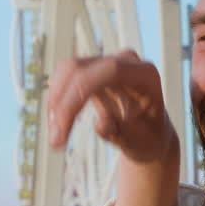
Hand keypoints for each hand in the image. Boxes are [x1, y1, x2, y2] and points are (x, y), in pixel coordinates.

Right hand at [46, 49, 174, 163]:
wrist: (147, 134)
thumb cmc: (148, 138)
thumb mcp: (142, 143)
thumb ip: (124, 134)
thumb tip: (101, 125)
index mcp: (145, 75)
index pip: (110, 70)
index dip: (81, 92)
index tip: (64, 125)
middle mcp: (125, 62)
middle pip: (81, 68)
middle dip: (63, 103)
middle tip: (56, 139)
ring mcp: (107, 63)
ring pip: (67, 71)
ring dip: (55, 103)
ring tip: (56, 136)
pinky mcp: (91, 70)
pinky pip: (65, 78)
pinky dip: (56, 101)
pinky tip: (57, 124)